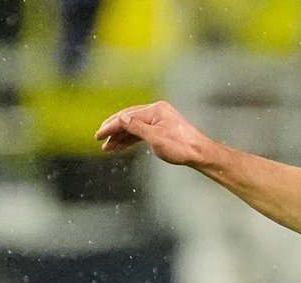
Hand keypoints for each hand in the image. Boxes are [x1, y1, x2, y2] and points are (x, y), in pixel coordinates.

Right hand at [94, 101, 211, 166]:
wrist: (202, 154)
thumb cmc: (182, 148)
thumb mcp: (156, 139)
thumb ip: (136, 128)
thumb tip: (120, 118)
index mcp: (155, 110)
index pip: (126, 117)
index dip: (110, 126)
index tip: (98, 136)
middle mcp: (157, 111)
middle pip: (128, 119)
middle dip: (113, 131)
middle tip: (100, 141)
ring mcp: (160, 119)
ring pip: (135, 127)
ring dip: (121, 137)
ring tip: (108, 148)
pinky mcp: (163, 128)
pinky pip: (143, 131)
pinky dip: (132, 139)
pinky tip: (122, 145)